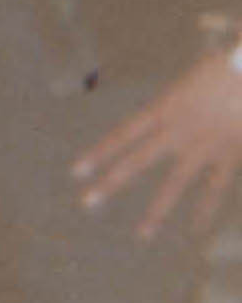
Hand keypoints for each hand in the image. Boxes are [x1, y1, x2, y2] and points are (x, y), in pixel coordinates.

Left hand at [74, 47, 241, 240]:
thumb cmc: (223, 67)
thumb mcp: (188, 81)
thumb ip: (174, 104)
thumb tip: (165, 117)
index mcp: (163, 108)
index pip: (122, 135)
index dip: (99, 153)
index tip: (76, 172)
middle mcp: (177, 132)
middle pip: (137, 162)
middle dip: (111, 183)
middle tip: (87, 203)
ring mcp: (202, 147)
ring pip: (174, 184)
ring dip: (157, 211)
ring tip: (142, 235)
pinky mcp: (228, 156)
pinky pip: (214, 188)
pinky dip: (205, 209)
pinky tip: (194, 230)